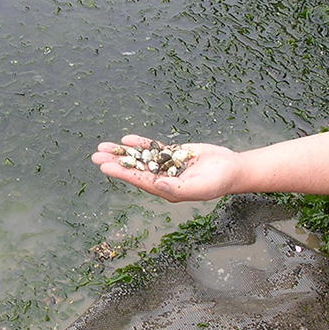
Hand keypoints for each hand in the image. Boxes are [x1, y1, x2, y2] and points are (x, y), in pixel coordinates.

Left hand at [91, 134, 240, 202]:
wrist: (233, 169)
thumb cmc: (219, 181)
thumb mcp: (201, 186)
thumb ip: (178, 187)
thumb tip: (157, 185)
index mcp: (166, 190)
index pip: (139, 180)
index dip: (122, 173)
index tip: (106, 167)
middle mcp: (163, 179)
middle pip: (134, 169)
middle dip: (115, 162)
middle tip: (96, 156)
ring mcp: (167, 166)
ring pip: (140, 158)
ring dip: (122, 153)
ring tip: (103, 147)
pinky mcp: (173, 154)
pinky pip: (153, 148)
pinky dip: (140, 144)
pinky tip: (126, 140)